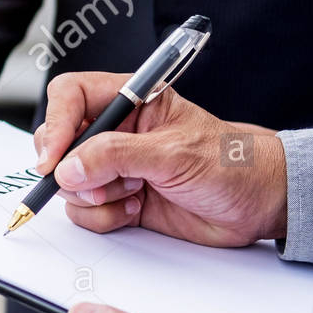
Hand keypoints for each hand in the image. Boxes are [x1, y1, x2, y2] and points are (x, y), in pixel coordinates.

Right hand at [34, 72, 287, 246]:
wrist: (259, 205)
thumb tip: (69, 167)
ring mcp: (115, 168)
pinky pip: (85, 211)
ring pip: (68, 183)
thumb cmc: (233, 164)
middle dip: (72, 169)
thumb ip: (117, 156)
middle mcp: (117, 132)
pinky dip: (104, 217)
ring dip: (94, 196)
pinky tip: (136, 210)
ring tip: (134, 193)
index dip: (55, 122)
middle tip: (100, 181)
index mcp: (131, 101)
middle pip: (59, 142)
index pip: (71, 96)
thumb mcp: (175, 153)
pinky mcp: (117, 199)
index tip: (53, 157)